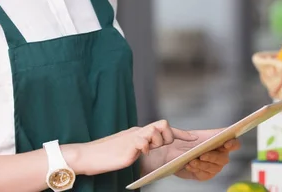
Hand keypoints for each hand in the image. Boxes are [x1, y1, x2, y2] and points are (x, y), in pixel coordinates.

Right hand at [71, 120, 197, 175]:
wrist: (87, 156)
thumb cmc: (106, 154)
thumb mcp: (127, 149)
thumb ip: (140, 146)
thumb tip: (150, 148)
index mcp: (139, 132)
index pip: (164, 128)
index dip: (181, 133)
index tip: (195, 138)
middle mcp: (138, 132)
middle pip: (163, 125)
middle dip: (167, 137)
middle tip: (157, 148)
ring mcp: (133, 139)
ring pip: (156, 132)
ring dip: (155, 143)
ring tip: (142, 151)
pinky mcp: (128, 149)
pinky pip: (143, 144)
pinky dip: (144, 149)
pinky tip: (135, 154)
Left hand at [142, 128, 241, 180]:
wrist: (171, 152)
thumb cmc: (183, 141)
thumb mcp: (188, 134)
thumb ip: (197, 133)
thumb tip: (202, 136)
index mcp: (220, 141)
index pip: (234, 143)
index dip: (233, 143)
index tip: (226, 143)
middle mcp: (220, 154)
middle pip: (224, 158)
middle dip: (212, 156)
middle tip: (202, 155)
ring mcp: (214, 166)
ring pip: (214, 167)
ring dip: (202, 164)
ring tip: (192, 161)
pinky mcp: (206, 175)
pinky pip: (205, 174)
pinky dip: (197, 170)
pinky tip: (188, 165)